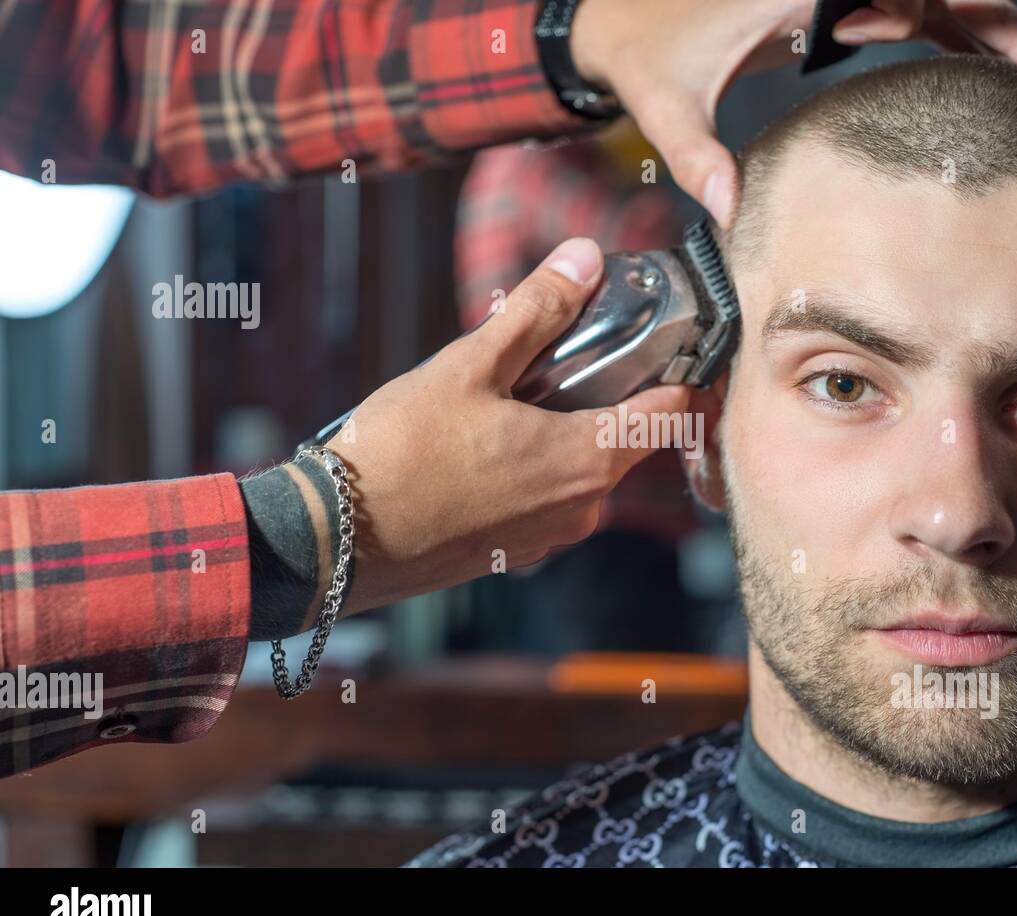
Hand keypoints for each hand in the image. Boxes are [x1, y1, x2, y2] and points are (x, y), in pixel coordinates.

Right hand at [327, 238, 689, 614]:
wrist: (336, 542)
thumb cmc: (401, 453)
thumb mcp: (470, 366)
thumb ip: (538, 312)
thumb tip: (587, 259)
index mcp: (588, 461)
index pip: (672, 413)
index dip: (678, 372)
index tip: (666, 341)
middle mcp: (583, 508)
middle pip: (626, 440)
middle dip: (606, 395)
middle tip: (560, 356)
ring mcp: (550, 538)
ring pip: (582, 470)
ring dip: (563, 432)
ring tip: (504, 401)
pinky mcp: (514, 553)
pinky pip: (546, 499)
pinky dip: (532, 468)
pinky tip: (480, 446)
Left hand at [569, 0, 1016, 226]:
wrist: (618, 19)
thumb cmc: (643, 50)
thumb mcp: (665, 101)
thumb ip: (694, 152)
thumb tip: (728, 211)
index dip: (973, 10)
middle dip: (1003, 26)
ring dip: (988, 33)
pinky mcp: (837, 0)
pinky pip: (915, 11)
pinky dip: (952, 38)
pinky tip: (984, 81)